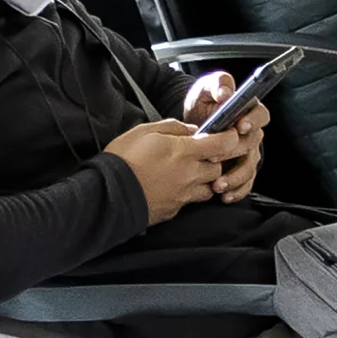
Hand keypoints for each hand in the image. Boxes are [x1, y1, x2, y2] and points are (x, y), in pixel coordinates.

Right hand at [104, 118, 252, 222]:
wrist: (107, 195)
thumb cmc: (123, 160)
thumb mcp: (144, 131)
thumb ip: (173, 127)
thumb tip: (191, 130)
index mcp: (184, 152)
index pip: (222, 144)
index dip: (229, 138)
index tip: (227, 135)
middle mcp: (189, 175)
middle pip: (218, 169)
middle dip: (213, 161)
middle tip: (198, 155)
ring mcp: (183, 195)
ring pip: (208, 188)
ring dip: (203, 180)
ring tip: (186, 173)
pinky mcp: (174, 210)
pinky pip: (190, 201)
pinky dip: (187, 194)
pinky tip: (172, 187)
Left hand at [169, 77, 271, 199]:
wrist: (193, 121)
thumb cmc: (204, 103)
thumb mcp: (207, 87)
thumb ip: (218, 84)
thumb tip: (225, 93)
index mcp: (248, 111)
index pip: (260, 115)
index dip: (253, 120)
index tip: (240, 125)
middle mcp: (251, 134)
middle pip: (251, 144)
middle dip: (233, 152)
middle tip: (214, 156)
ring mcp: (247, 153)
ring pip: (249, 168)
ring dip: (234, 178)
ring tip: (218, 183)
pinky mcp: (240, 169)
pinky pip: (245, 184)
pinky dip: (236, 191)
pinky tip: (224, 195)